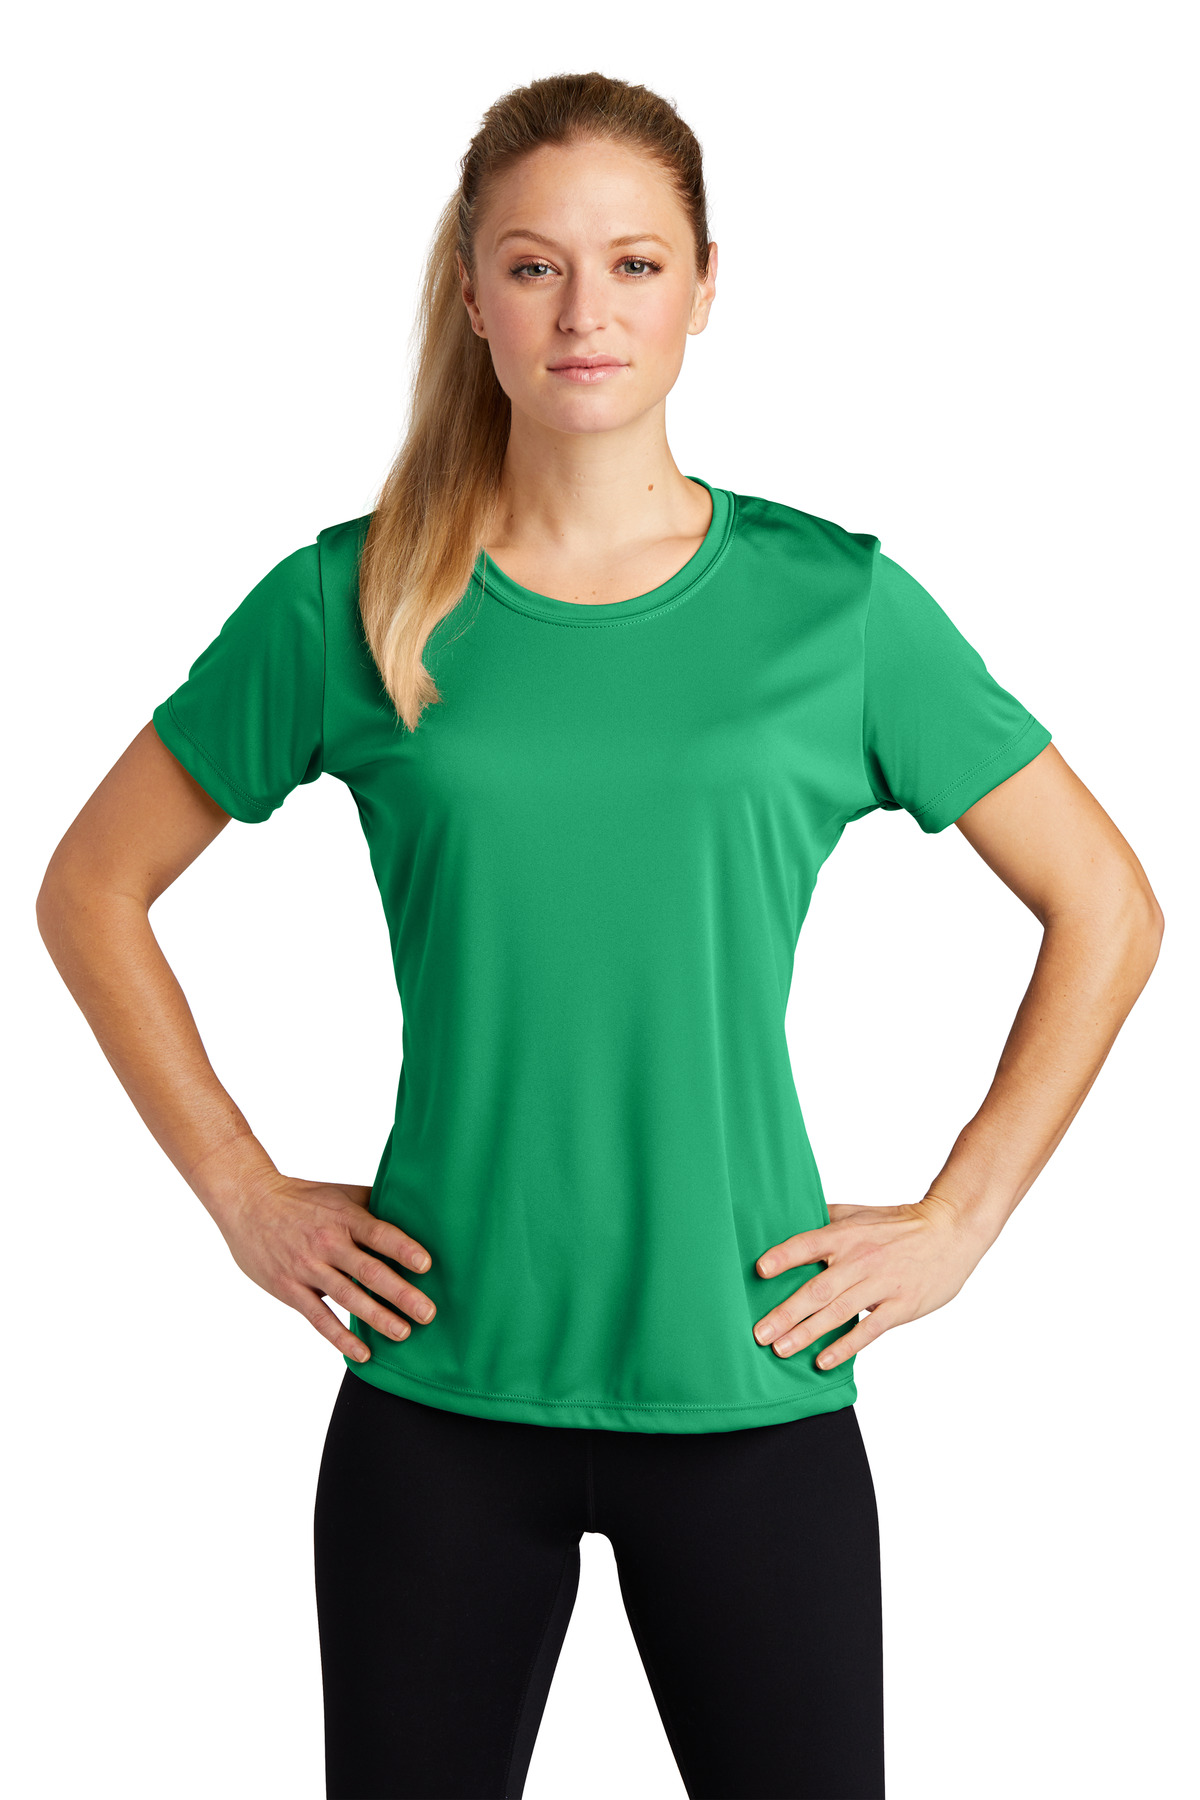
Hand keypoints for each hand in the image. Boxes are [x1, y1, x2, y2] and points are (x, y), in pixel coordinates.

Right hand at [213, 1171, 436, 1363]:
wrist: (249, 1202)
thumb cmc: (302, 1198)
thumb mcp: (339, 1194)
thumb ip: (373, 1205)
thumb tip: (414, 1212)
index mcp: (344, 1218)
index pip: (379, 1234)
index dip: (403, 1249)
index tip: (426, 1266)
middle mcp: (328, 1243)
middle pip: (369, 1271)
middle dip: (401, 1294)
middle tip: (427, 1313)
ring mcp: (307, 1267)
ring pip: (348, 1297)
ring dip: (377, 1318)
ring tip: (403, 1333)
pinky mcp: (289, 1288)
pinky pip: (319, 1317)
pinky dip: (340, 1337)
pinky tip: (362, 1353)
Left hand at [752, 1191, 990, 1371]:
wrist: (951, 1232)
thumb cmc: (901, 1224)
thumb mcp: (861, 1212)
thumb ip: (827, 1217)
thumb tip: (791, 1216)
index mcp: (846, 1235)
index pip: (808, 1244)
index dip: (783, 1256)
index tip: (759, 1271)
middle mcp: (860, 1259)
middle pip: (817, 1289)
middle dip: (785, 1313)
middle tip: (759, 1333)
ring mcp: (881, 1284)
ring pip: (838, 1313)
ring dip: (807, 1334)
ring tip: (780, 1349)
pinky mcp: (900, 1306)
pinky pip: (869, 1330)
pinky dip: (845, 1347)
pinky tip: (823, 1361)